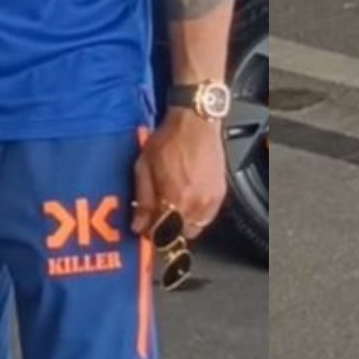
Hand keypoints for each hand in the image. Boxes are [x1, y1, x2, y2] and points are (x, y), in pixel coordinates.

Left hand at [133, 109, 226, 242]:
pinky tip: (187, 202)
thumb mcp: (144, 167)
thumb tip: (138, 226)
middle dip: (166, 231)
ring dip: (181, 225)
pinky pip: (207, 218)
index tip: (144, 227)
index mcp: (174, 198)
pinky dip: (196, 216)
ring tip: (173, 209)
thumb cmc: (168, 140)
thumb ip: (143, 200)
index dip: (149, 233)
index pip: (161, 234)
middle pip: (178, 236)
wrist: (196, 122)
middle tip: (157, 218)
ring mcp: (210, 200)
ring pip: (194, 229)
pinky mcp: (219, 194)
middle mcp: (195, 204)